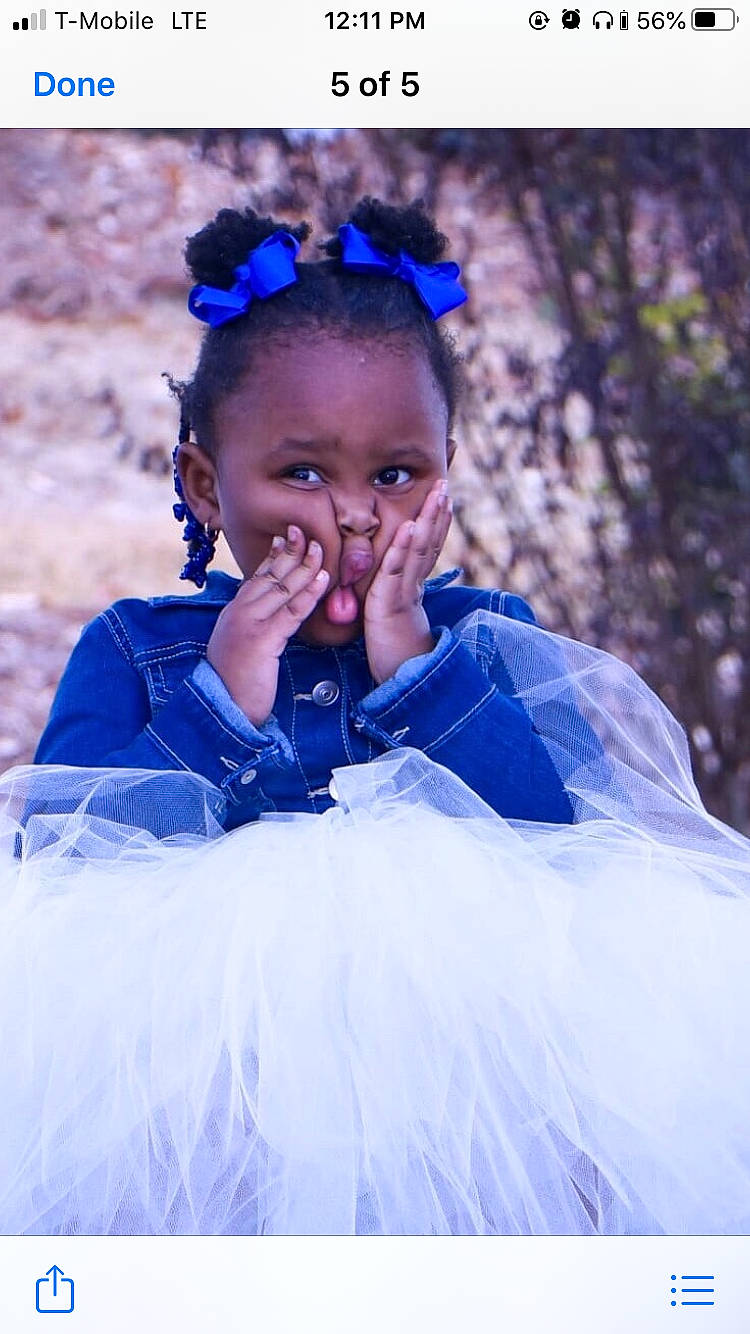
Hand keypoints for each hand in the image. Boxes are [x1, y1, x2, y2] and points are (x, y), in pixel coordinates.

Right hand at [206, 525, 329, 726]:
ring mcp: (249, 624)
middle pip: (269, 575)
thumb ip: (252, 629)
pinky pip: (292, 611)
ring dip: (304, 566)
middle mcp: (239, 613)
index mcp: (234, 614)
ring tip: (320, 548)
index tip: (285, 538)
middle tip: (305, 531)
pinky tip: (324, 580)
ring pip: (282, 588)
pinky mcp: (263, 640)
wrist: (222, 709)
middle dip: (289, 551)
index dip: (273, 557)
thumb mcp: (241, 649)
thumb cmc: (235, 684)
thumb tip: (267, 619)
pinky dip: (309, 593)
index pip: (256, 578)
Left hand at [364, 478, 452, 684]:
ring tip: (437, 495)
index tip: (445, 500)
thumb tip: (391, 584)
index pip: (429, 549)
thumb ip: (392, 598)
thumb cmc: (393, 653)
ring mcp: (404, 592)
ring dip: (428, 520)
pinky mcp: (391, 602)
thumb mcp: (392, 618)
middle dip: (437, 513)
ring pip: (420, 550)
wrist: (398, 680)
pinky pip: (397, 569)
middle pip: (429, 543)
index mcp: (414, 588)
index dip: (438, 524)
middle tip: (445, 485)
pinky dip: (403, 546)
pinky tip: (409, 525)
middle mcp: (413, 586)